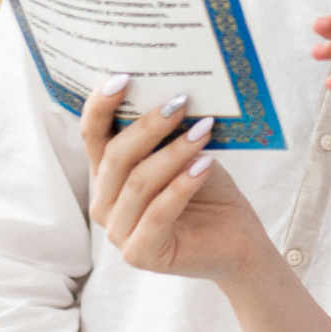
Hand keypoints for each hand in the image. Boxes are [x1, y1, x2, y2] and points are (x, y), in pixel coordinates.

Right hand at [81, 79, 273, 287]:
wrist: (237, 240)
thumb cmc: (209, 193)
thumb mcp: (185, 154)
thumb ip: (166, 133)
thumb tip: (168, 91)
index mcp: (108, 176)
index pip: (93, 136)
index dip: (100, 106)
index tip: (123, 78)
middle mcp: (105, 203)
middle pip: (116, 158)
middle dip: (148, 127)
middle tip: (179, 102)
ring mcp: (119, 233)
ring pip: (139, 183)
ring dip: (173, 153)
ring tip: (203, 131)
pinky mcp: (141, 253)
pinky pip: (158, 213)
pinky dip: (181, 186)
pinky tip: (204, 166)